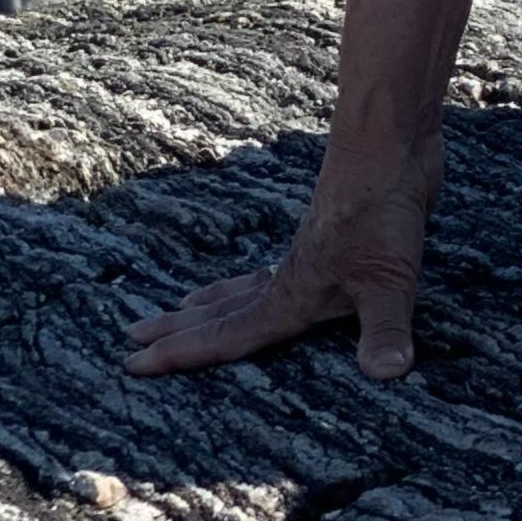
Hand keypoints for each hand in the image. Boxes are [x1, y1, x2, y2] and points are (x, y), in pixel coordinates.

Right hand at [122, 129, 442, 385]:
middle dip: (180, 330)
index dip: (181, 353)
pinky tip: (269, 278)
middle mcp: (290, 278)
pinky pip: (276, 271)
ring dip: (213, 303)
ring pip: (245, 287)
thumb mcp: (390, 280)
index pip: (226, 335)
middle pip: (223, 311)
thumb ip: (385, 329)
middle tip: (132, 337)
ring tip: (183, 310)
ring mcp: (309, 255)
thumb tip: (386, 375)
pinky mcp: (332, 237)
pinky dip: (257, 282)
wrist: (390, 145)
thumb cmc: (383, 209)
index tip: (131, 362)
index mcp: (291, 295)